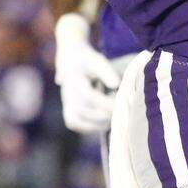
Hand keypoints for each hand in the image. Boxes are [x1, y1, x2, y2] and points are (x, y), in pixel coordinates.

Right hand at [54, 13, 121, 133]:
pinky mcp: (67, 112)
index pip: (89, 96)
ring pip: (79, 121)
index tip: (120, 104)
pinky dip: (91, 126)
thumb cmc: (88, 61)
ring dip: (98, 122)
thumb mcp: (98, 61)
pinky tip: (105, 122)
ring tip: (115, 118)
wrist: (70, 61)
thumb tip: (116, 85)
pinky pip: (77, 124)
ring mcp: (65, 104)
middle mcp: (66, 94)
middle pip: (84, 110)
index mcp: (73, 80)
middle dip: (104, 114)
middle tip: (122, 113)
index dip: (105, 102)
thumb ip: (107, 72)